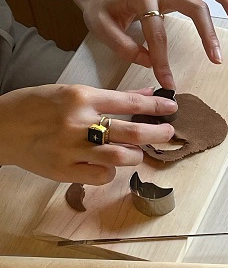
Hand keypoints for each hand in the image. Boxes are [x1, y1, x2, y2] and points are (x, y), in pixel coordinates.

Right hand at [0, 84, 176, 184]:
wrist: (1, 127)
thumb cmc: (37, 107)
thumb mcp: (71, 92)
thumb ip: (110, 97)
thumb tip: (146, 93)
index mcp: (81, 97)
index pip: (129, 102)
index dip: (155, 106)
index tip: (172, 108)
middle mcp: (79, 123)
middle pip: (131, 132)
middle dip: (157, 133)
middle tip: (168, 133)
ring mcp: (72, 149)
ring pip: (121, 157)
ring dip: (135, 155)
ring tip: (136, 152)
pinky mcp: (64, 170)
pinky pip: (102, 175)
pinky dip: (110, 171)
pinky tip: (107, 165)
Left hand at [44, 0, 227, 89]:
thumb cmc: (102, 8)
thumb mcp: (100, 27)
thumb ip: (123, 46)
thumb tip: (148, 61)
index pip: (157, 32)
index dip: (163, 60)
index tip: (168, 84)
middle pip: (193, 6)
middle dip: (207, 33)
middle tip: (216, 58)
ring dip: (227, 0)